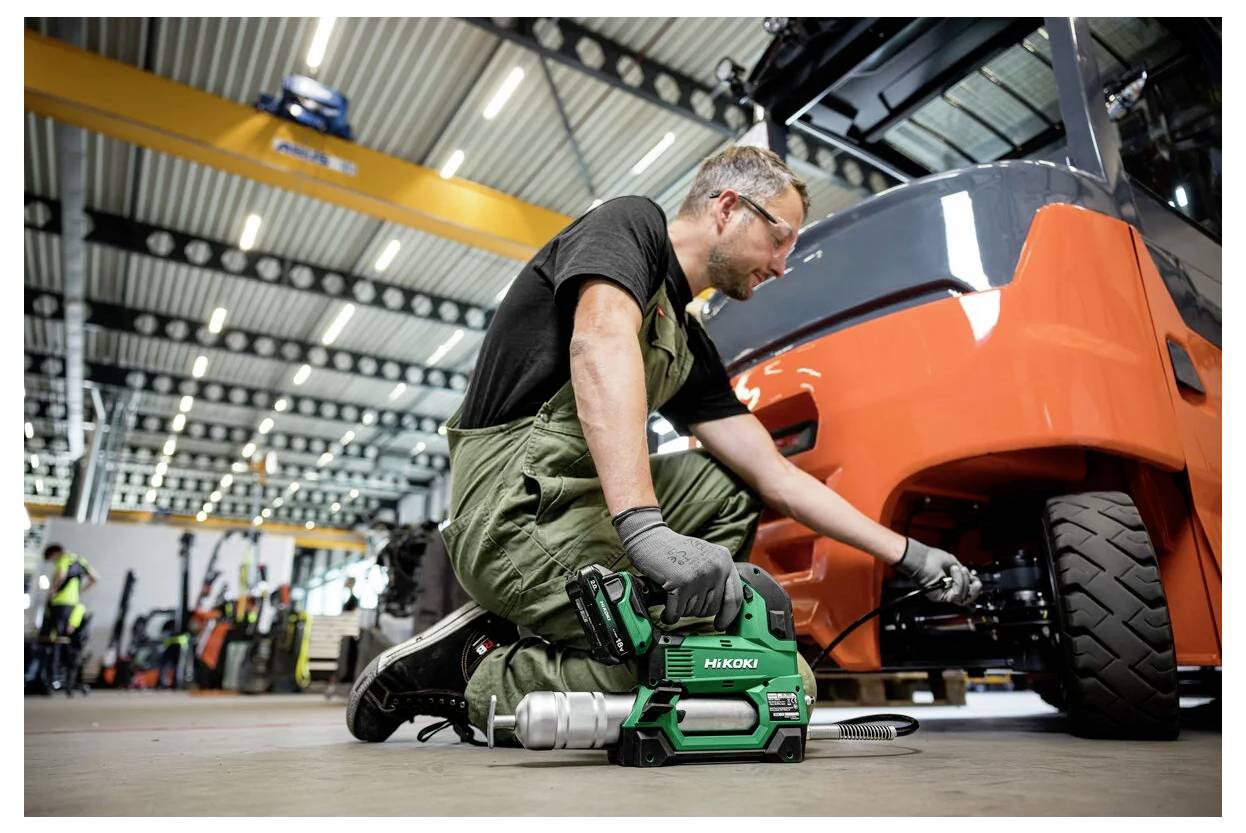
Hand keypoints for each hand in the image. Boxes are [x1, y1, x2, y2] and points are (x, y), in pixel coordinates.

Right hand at [613, 507, 742, 629]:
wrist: (650, 537)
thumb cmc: (673, 549)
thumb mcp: (703, 556)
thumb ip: (716, 575)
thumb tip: (723, 605)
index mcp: (724, 560)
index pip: (735, 596)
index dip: (728, 616)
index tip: (721, 624)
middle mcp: (716, 567)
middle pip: (712, 608)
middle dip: (697, 611)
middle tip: (685, 603)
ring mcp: (700, 575)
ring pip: (694, 611)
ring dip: (681, 611)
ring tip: (674, 599)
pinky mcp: (681, 583)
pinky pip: (677, 612)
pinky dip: (670, 615)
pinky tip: (666, 611)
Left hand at [896, 538, 981, 604]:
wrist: (919, 558)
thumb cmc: (930, 557)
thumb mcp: (952, 562)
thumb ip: (963, 572)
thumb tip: (973, 578)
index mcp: (950, 582)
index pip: (967, 591)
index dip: (974, 587)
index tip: (977, 580)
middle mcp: (947, 590)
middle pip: (967, 598)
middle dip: (974, 588)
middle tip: (975, 580)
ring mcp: (943, 594)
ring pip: (963, 597)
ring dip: (964, 581)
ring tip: (957, 568)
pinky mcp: (940, 597)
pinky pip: (956, 595)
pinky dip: (958, 582)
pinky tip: (954, 571)